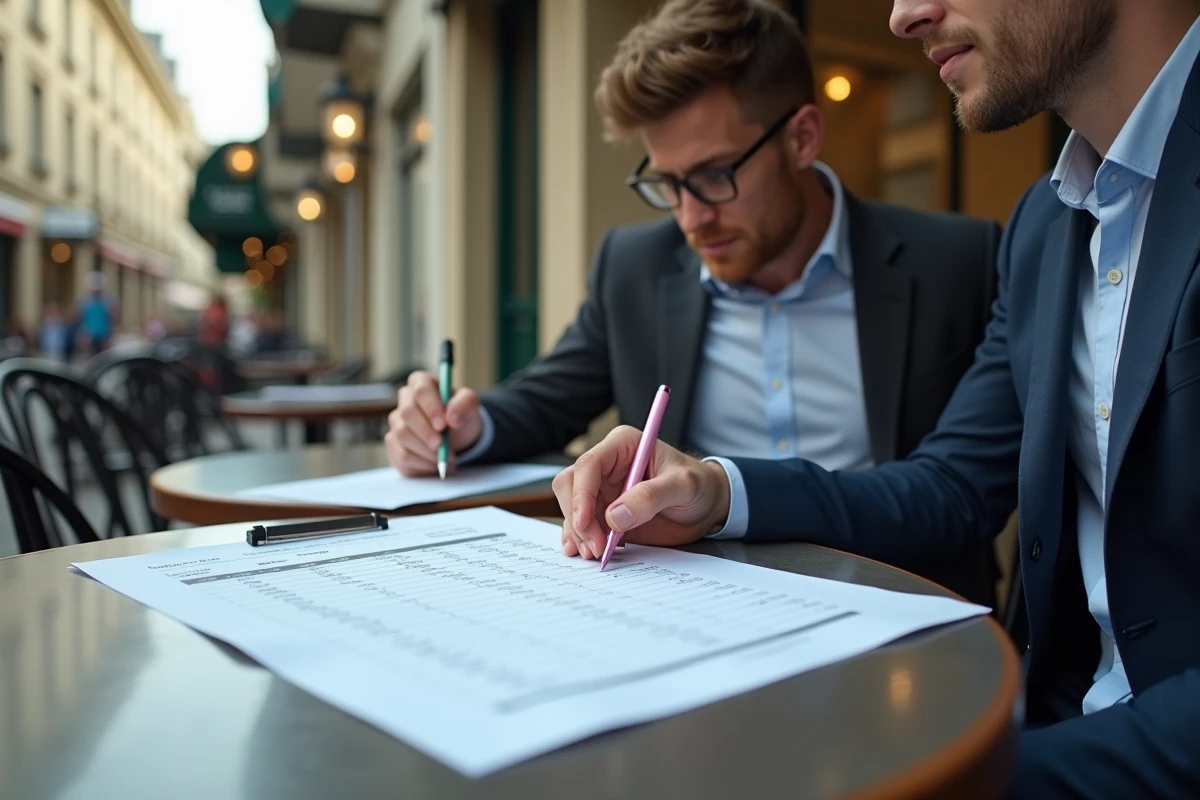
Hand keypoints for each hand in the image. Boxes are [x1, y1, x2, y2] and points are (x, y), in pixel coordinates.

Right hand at [385, 370, 483, 476]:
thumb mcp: (470, 404)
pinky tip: (435, 464)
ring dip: (425, 451)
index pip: (421, 390)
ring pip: (402, 436)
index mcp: (422, 382)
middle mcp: (405, 400)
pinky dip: (420, 464)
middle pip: (407, 413)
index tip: (443, 425)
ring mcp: (396, 422)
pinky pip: (401, 456)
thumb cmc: (460, 414)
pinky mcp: (394, 444)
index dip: (431, 407)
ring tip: (446, 457)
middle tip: (442, 445)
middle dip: (426, 432)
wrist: (457, 435)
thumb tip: (452, 418)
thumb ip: (465, 404)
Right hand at [552, 425, 730, 558]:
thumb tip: (614, 516)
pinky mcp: (604, 513)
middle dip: (577, 518)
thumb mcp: (683, 486)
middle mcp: (607, 465)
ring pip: (572, 507)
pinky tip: (585, 552)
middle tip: (594, 547)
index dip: (581, 493)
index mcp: (622, 445)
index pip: (589, 464)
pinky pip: (582, 525)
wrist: (706, 506)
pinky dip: (580, 540)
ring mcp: (603, 490)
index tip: (585, 522)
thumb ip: (651, 497)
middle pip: (571, 486)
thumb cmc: (699, 486)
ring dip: (577, 533)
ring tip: (592, 553)